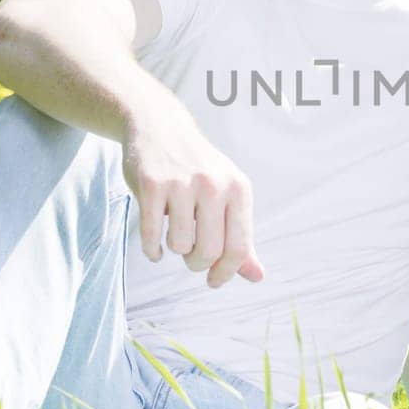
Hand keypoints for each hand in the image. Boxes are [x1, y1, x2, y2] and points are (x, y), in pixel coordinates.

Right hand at [122, 106, 262, 287]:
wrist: (161, 127)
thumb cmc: (199, 172)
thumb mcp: (227, 198)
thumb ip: (240, 239)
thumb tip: (257, 277)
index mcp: (239, 190)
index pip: (240, 248)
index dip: (226, 273)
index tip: (213, 280)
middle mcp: (214, 184)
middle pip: (210, 251)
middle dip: (197, 264)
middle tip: (191, 257)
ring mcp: (182, 183)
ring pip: (181, 245)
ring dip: (175, 250)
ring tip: (175, 235)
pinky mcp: (151, 184)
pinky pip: (152, 235)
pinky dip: (152, 250)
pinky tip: (155, 248)